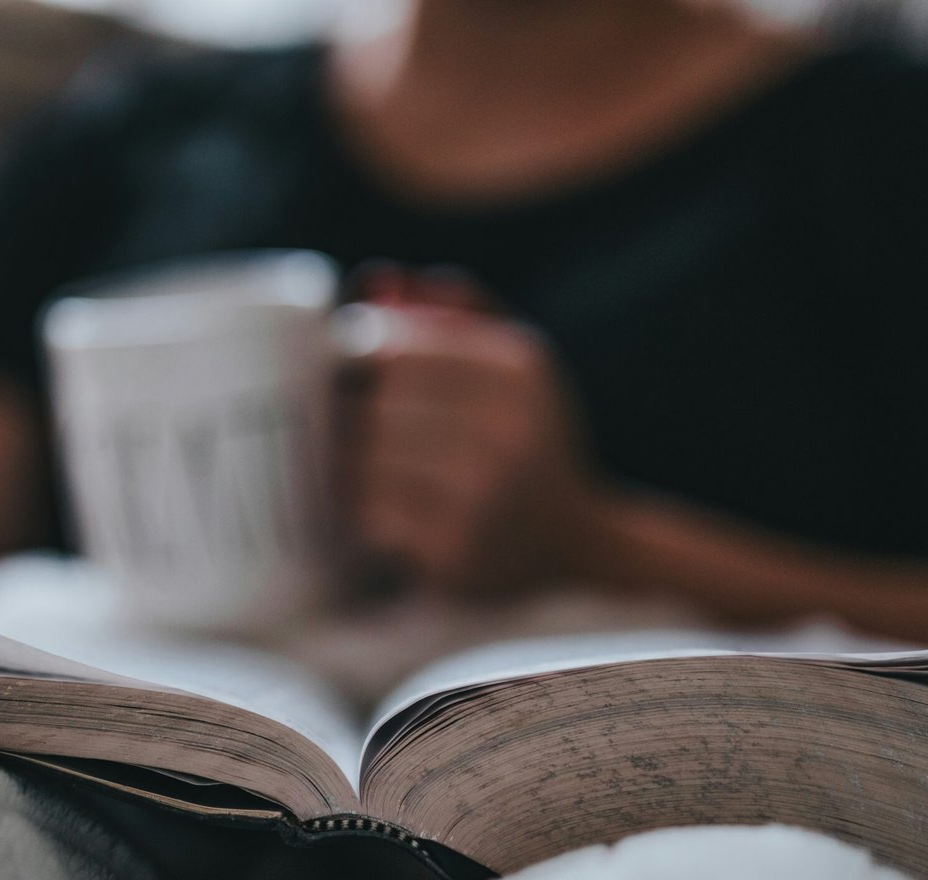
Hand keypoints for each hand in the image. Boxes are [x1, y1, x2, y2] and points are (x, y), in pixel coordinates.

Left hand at [340, 271, 599, 597]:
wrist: (574, 544)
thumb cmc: (526, 439)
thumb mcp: (515, 363)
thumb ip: (452, 311)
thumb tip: (375, 281)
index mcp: (516, 368)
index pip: (392, 347)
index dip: (355, 360)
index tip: (356, 379)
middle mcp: (505, 429)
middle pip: (374, 404)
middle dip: (354, 416)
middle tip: (358, 429)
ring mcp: (480, 495)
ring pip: (365, 460)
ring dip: (353, 465)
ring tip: (373, 470)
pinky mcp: (453, 551)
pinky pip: (369, 514)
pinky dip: (365, 511)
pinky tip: (387, 510)